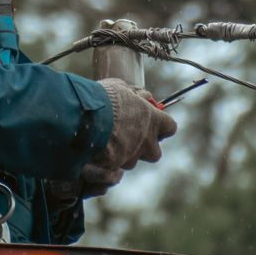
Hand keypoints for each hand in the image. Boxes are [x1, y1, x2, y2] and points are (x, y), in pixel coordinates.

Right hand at [81, 79, 177, 194]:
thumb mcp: (121, 88)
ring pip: (132, 161)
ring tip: (108, 141)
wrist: (84, 118)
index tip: (152, 121)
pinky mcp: (115, 167)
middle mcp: (146, 141)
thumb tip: (141, 96)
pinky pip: (114, 167)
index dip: (162, 125)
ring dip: (124, 154)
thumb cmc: (104, 99)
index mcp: (152, 120)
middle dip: (145, 148)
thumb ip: (134, 95)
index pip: (170, 127)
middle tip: (132, 137)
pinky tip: (96, 148)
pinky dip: (108, 160)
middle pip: (155, 153)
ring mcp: (131, 156)